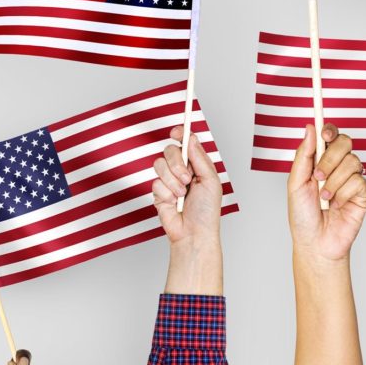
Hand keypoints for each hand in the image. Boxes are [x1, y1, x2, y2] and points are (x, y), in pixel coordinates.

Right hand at [153, 127, 223, 294]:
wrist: (194, 233)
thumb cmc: (206, 210)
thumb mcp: (210, 180)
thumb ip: (199, 158)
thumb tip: (191, 137)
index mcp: (197, 165)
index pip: (186, 143)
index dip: (180, 134)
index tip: (177, 131)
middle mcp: (182, 170)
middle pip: (170, 150)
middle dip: (177, 163)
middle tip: (187, 178)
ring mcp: (168, 180)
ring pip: (159, 164)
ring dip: (172, 181)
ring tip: (182, 195)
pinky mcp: (158, 192)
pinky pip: (155, 182)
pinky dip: (166, 193)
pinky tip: (173, 203)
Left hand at [287, 124, 365, 262]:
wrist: (314, 243)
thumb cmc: (303, 216)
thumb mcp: (295, 183)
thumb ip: (303, 155)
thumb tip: (309, 128)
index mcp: (321, 160)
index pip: (330, 136)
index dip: (330, 129)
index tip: (324, 134)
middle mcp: (338, 166)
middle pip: (345, 142)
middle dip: (330, 158)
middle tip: (318, 176)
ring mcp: (352, 179)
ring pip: (352, 162)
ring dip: (334, 182)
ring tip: (325, 198)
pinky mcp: (364, 193)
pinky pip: (358, 181)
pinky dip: (343, 194)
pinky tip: (337, 206)